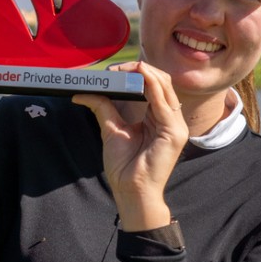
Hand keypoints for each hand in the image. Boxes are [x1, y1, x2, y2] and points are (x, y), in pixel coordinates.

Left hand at [73, 61, 188, 230]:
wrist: (131, 192)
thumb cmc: (124, 167)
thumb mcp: (111, 129)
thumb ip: (103, 108)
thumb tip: (84, 92)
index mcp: (160, 119)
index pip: (155, 86)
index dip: (136, 74)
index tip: (112, 71)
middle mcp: (172, 120)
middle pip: (162, 82)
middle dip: (138, 70)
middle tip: (114, 69)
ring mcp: (176, 126)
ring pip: (164, 86)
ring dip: (143, 73)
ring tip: (121, 70)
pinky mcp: (174, 132)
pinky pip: (163, 101)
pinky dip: (150, 84)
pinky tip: (138, 75)